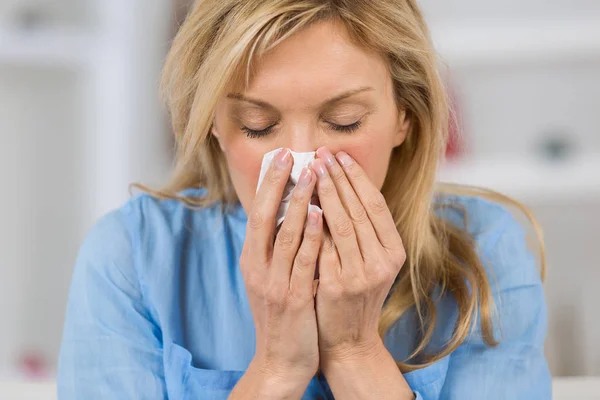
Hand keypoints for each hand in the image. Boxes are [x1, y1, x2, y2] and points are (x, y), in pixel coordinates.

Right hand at [239, 148, 322, 386]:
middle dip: (278, 184)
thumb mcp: (269, 278)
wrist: (280, 359)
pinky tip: (321, 214)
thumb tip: (288, 212)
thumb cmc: (280, 315)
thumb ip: (274, 249)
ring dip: (299, 202)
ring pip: (285, 234)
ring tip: (311, 173)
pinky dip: (312, 235)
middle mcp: (257, 268)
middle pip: (264, 217)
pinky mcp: (293, 298)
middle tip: (291, 154)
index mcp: (251, 261)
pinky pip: (303, 261)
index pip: (256, 214)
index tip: (281, 157)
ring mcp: (274, 283)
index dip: (268, 184)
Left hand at [310, 147, 406, 365]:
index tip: (340, 156)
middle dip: (339, 177)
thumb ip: (362, 232)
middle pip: (359, 209)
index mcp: (394, 252)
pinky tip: (303, 201)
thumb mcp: (369, 263)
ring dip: (326, 192)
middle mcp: (383, 261)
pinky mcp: (339, 285)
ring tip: (311, 168)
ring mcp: (362, 274)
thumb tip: (339, 188)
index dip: (358, 178)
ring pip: (343, 223)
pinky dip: (315, 221)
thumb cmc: (354, 296)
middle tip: (321, 153)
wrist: (348, 342)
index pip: (375, 205)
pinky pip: (325, 245)